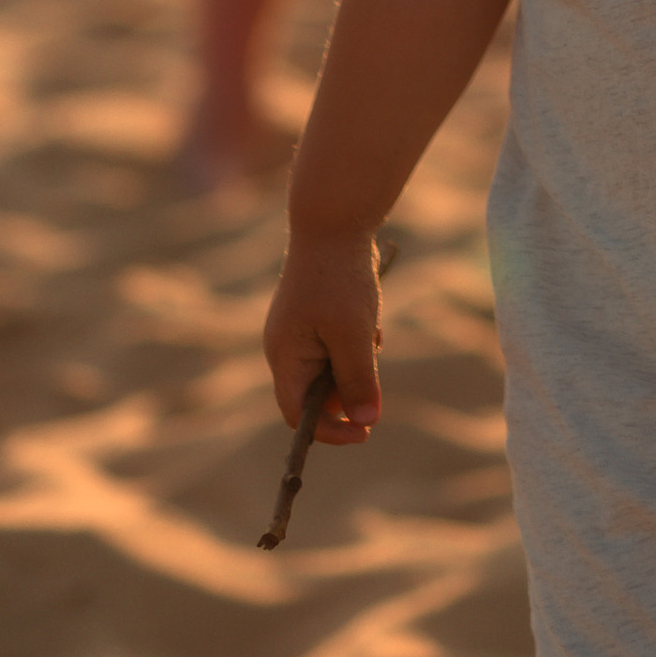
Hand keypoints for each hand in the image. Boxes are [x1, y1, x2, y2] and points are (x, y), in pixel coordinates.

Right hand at [264, 232, 384, 443]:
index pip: (298, 414)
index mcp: (284, 357)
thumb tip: (365, 422)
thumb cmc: (339, 280)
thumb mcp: (354, 336)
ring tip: (370, 330)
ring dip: (358, 362)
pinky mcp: (316, 319)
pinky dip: (359, 343)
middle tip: (372, 359)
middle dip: (350, 386)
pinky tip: (370, 318)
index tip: (365, 433)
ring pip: (333, 370)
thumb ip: (358, 380)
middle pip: (318, 394)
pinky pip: (339, 348)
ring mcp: (300, 333)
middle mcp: (286, 349)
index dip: (329, 430)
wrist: (335, 223)